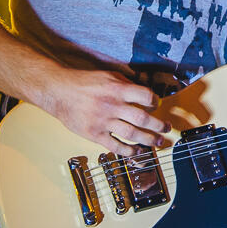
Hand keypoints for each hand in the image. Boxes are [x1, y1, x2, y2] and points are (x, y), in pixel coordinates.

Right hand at [41, 69, 170, 155]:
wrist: (59, 92)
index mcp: (117, 89)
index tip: (158, 105)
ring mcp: (103, 121)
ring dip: (149, 139)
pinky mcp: (94, 133)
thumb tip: (146, 94)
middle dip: (158, 125)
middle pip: (142, 118)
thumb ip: (127, 84)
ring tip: (158, 142)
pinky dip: (128, 150)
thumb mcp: (108, 76)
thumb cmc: (84, 83)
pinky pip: (115, 145)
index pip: (145, 97)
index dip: (155, 102)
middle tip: (167, 128)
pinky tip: (137, 151)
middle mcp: (112, 106)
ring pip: (132, 134)